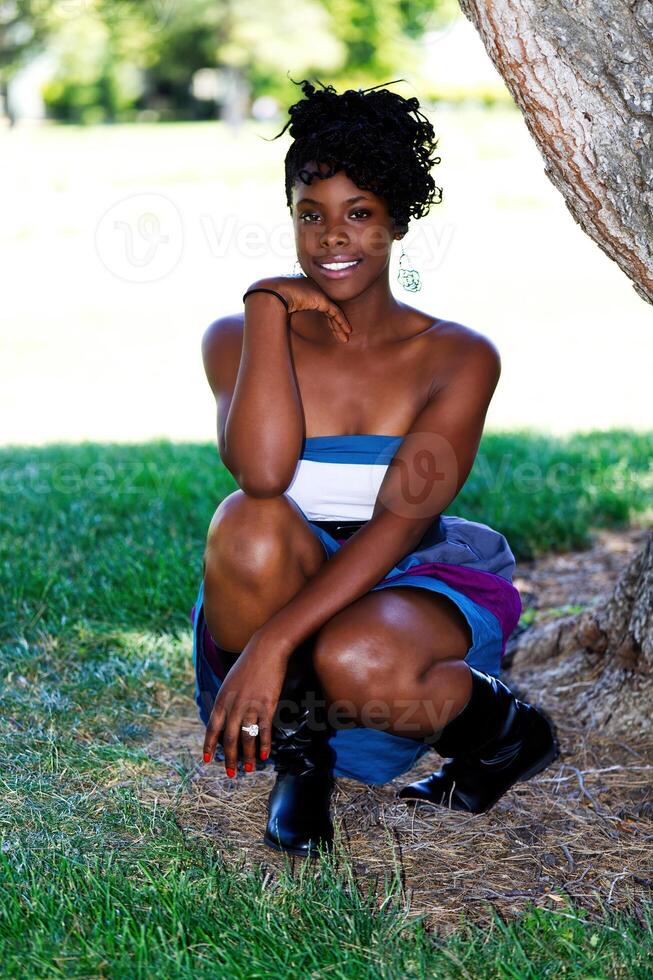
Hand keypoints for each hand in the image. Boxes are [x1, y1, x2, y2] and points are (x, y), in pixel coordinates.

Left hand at [202, 629, 290, 775]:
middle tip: (230, 773)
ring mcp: (250, 705)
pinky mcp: (267, 704)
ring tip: (250, 769)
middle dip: (229, 758)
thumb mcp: (231, 681)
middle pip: (229, 738)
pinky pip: (264, 729)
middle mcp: (233, 705)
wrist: (266, 648)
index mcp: (222, 699)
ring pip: (246, 737)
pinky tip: (266, 755)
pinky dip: (264, 744)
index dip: (209, 745)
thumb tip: (226, 715)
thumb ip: (227, 699)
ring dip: (248, 756)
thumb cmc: (249, 662)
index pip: (212, 728)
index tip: (206, 760)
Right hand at [249, 275, 351, 344]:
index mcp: (303, 290)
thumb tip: (279, 325)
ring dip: (340, 326)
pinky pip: (335, 313)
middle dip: (334, 322)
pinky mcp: (322, 299)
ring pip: (333, 311)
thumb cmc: (270, 302)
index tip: (330, 328)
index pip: (318, 304)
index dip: (325, 317)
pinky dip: (341, 322)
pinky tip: (346, 331)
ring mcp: (318, 293)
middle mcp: (312, 289)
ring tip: (345, 337)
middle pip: (327, 308)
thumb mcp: (280, 308)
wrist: (271, 294)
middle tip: (342, 333)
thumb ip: (285, 312)